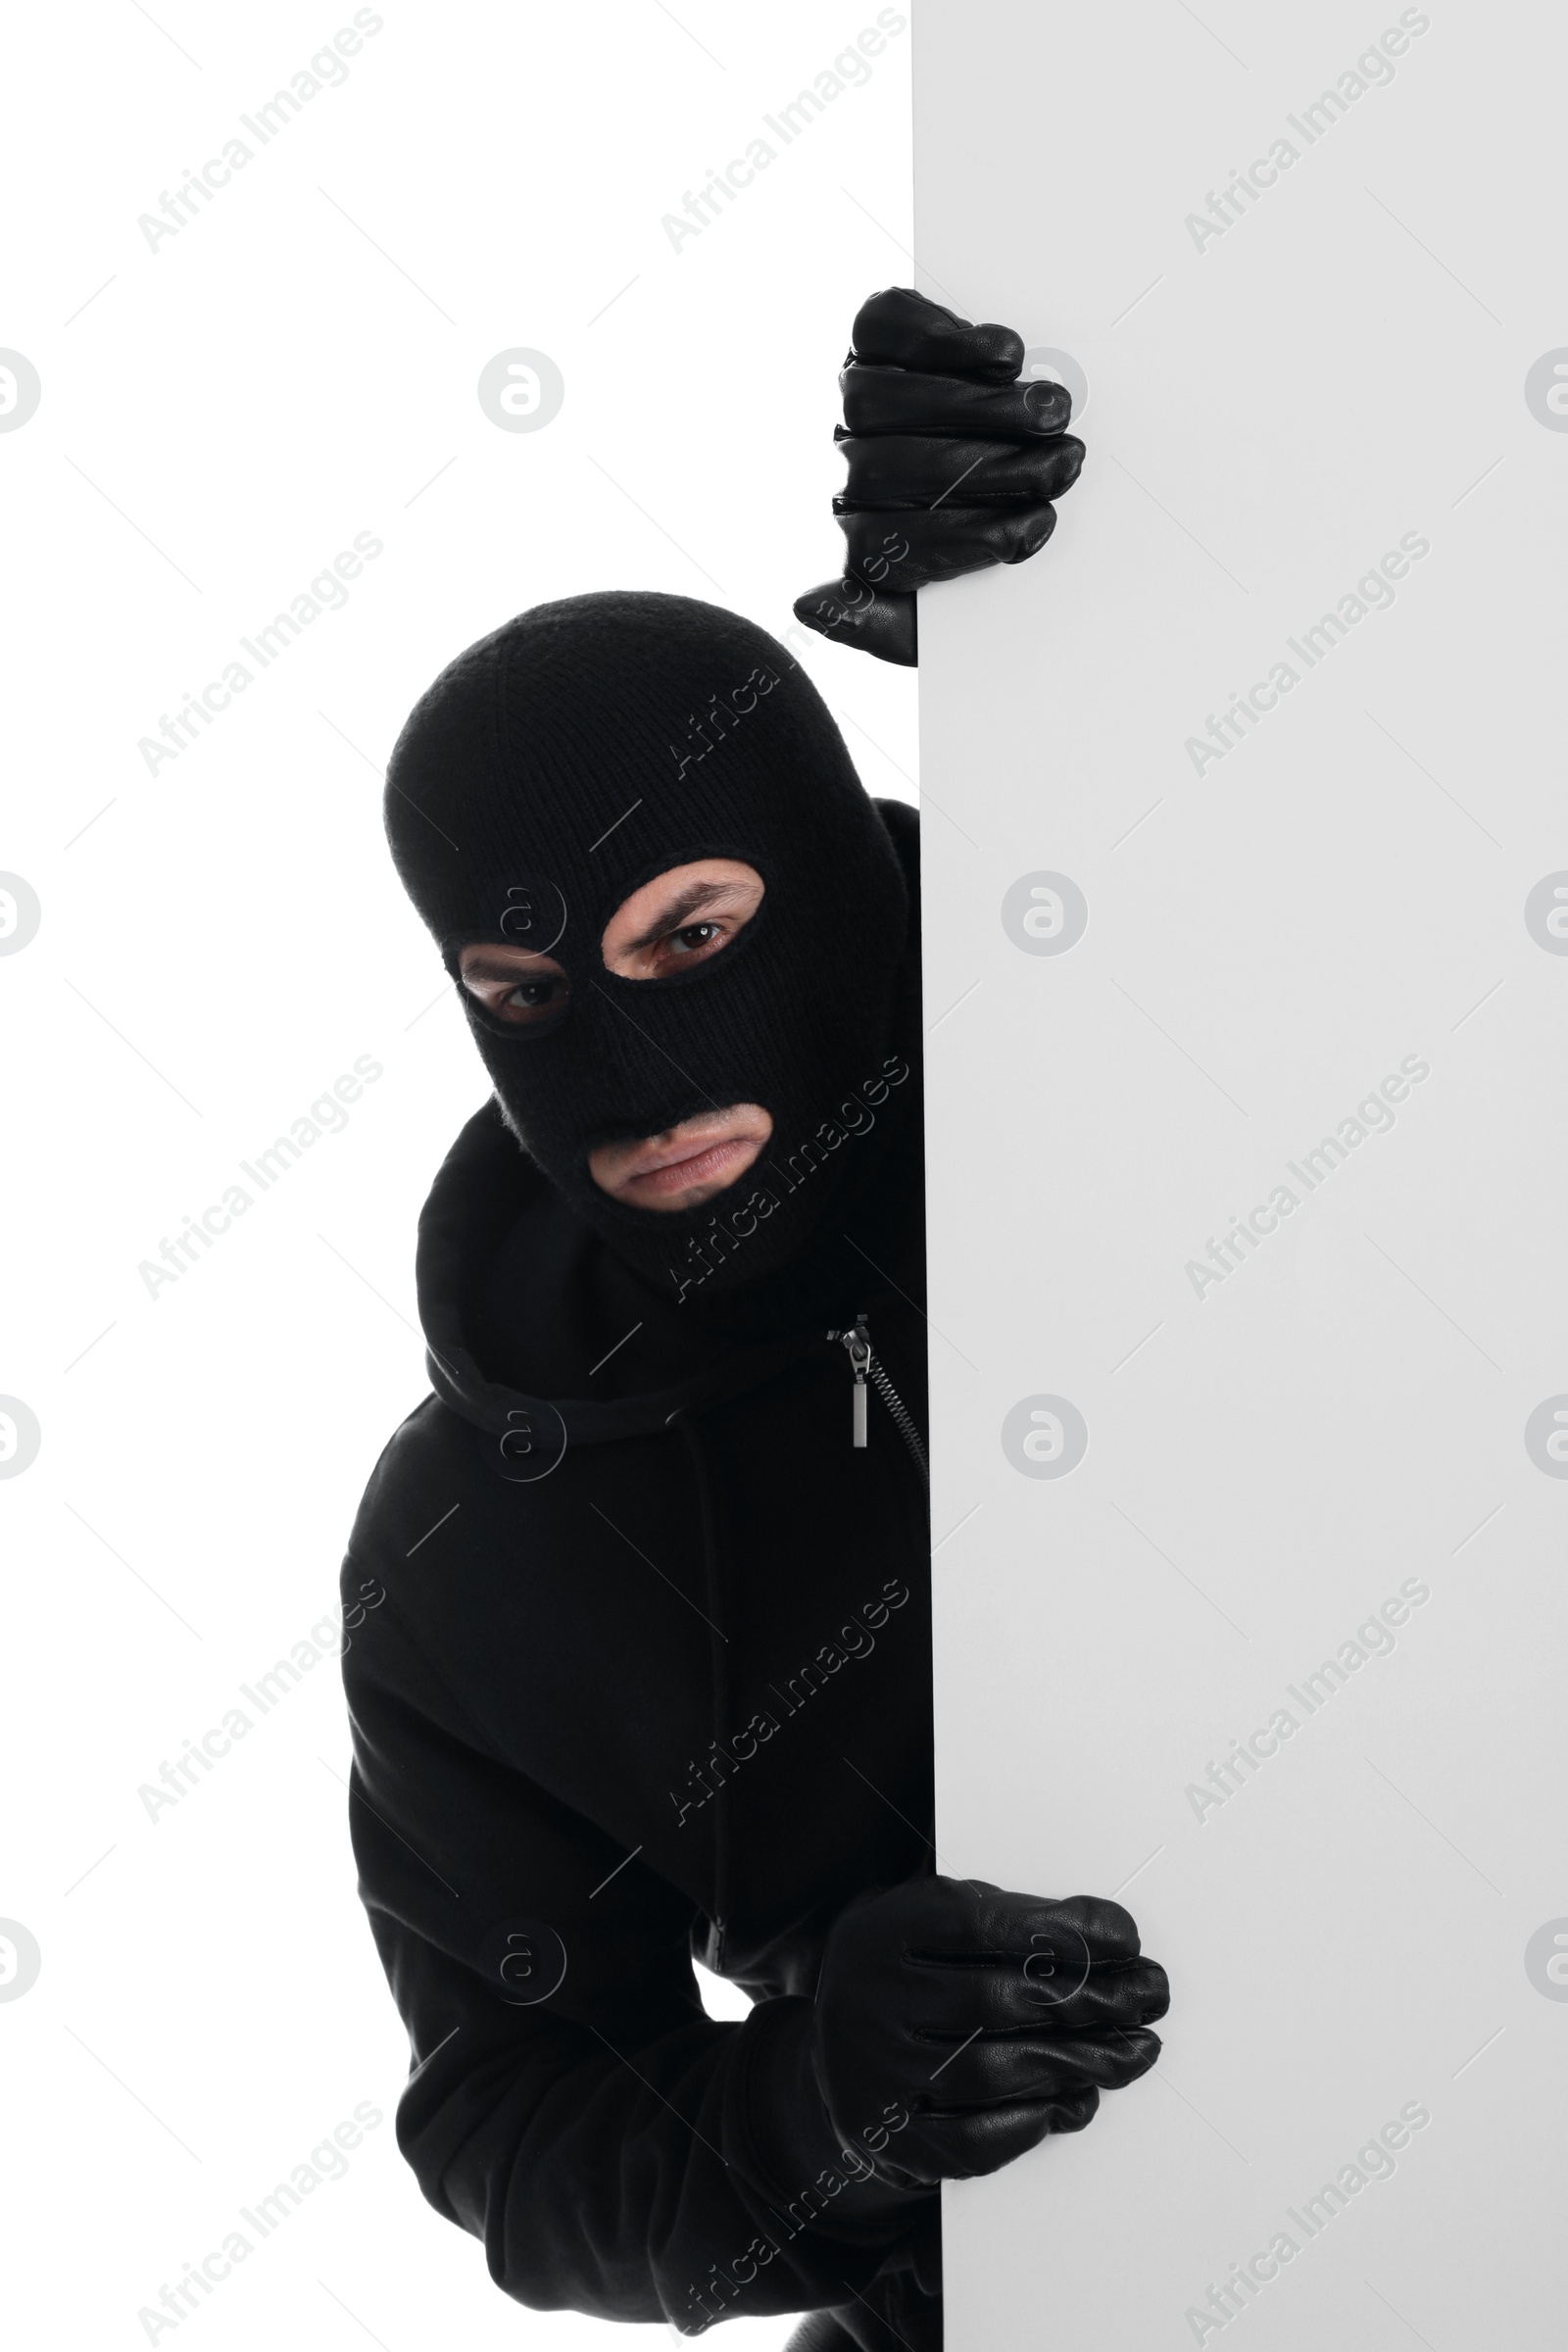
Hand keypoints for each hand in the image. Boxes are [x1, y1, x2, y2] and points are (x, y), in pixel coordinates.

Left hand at [793, 287, 1085, 667]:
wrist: (964, 499)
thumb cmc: (959, 560)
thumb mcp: (925, 624)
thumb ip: (878, 627)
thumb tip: (807, 606)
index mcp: (855, 543)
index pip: (882, 546)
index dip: (966, 538)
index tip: (1031, 530)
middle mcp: (845, 472)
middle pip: (891, 467)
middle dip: (990, 466)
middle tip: (1059, 464)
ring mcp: (851, 403)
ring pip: (883, 400)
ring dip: (980, 403)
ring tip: (1048, 411)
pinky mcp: (868, 340)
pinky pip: (883, 328)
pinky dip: (943, 336)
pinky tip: (1002, 355)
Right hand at [810, 1875, 1166, 2186]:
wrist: (838, 2055)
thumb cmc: (913, 1975)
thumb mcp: (940, 1923)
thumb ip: (1011, 1919)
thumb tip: (1107, 1934)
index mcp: (883, 1931)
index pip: (981, 1925)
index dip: (1061, 1931)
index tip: (1127, 1938)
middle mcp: (867, 1999)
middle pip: (995, 2001)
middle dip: (1090, 2000)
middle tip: (1150, 1997)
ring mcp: (872, 2074)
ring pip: (991, 2072)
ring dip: (1078, 2063)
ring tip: (1134, 2053)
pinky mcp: (888, 2139)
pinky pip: (970, 2140)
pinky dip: (1033, 2122)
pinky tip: (1076, 2100)